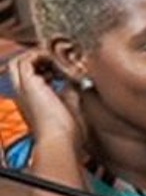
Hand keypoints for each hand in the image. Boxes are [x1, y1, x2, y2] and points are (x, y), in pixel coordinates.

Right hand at [9, 51, 88, 176]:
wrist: (60, 138)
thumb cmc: (67, 131)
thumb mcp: (70, 105)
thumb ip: (69, 92)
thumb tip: (76, 82)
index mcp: (31, 99)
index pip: (30, 76)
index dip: (45, 68)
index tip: (63, 71)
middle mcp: (23, 93)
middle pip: (20, 66)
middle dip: (38, 59)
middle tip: (58, 63)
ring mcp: (22, 88)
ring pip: (19, 61)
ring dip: (38, 56)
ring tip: (57, 61)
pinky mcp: (26, 83)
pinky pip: (25, 60)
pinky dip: (41, 56)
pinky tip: (57, 63)